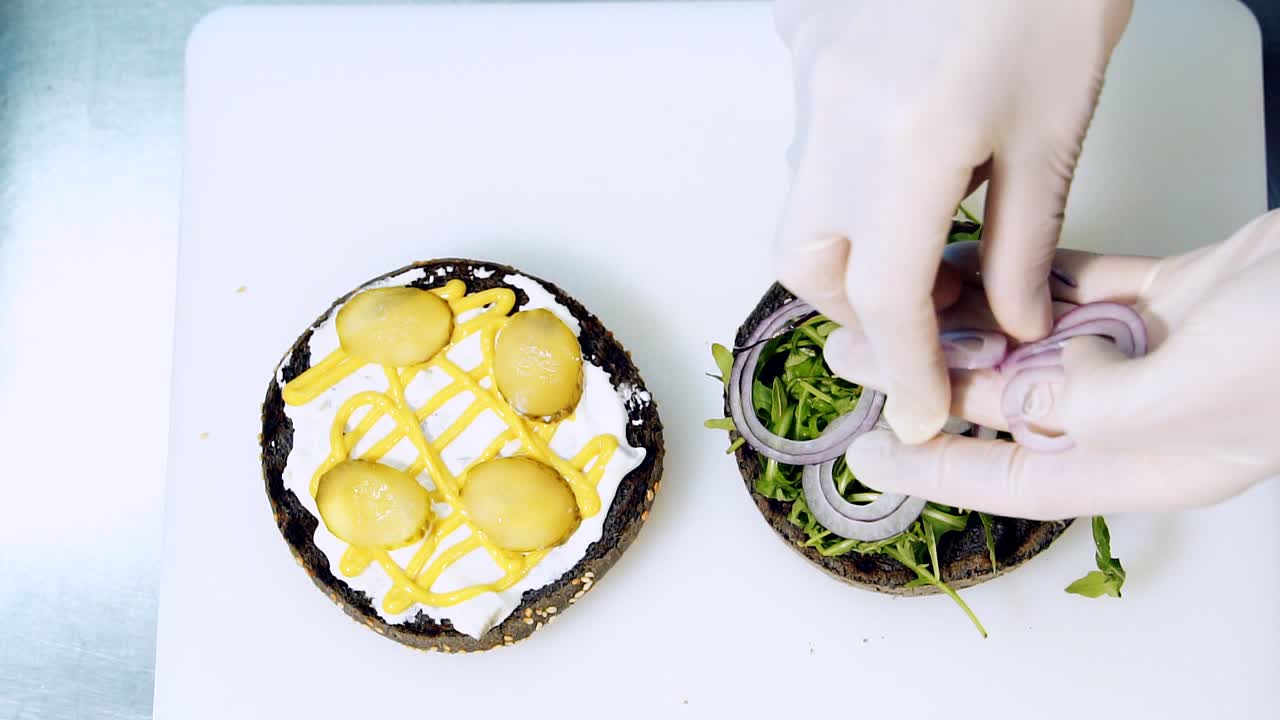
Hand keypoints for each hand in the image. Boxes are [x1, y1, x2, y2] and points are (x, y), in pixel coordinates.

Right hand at [774, 0, 1133, 443]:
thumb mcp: (1055, 126)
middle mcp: (836, 122)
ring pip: (801, 206)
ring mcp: (811, 83)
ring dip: (850, 246)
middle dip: (859, 311)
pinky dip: (849, 178)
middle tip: (925, 312)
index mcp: (908, 146)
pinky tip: (905, 154)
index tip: (922, 413)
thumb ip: (1023, 240)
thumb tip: (1006, 321)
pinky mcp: (808, 52)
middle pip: (808, 265)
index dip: (909, 372)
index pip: (888, 300)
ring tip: (924, 233)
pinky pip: (811, 144)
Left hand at [828, 210, 1279, 519]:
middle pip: (1014, 406)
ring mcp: (1159, 353)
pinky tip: (977, 263)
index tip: (871, 454)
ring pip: (1040, 342)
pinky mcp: (1174, 296)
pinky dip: (1031, 278)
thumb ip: (1086, 406)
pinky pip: (1082, 289)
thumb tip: (1018, 403)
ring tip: (900, 300)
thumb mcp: (1182, 398)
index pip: (1016, 481)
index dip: (936, 470)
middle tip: (860, 352)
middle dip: (934, 377)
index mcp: (1145, 465)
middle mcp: (1142, 415)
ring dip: (972, 321)